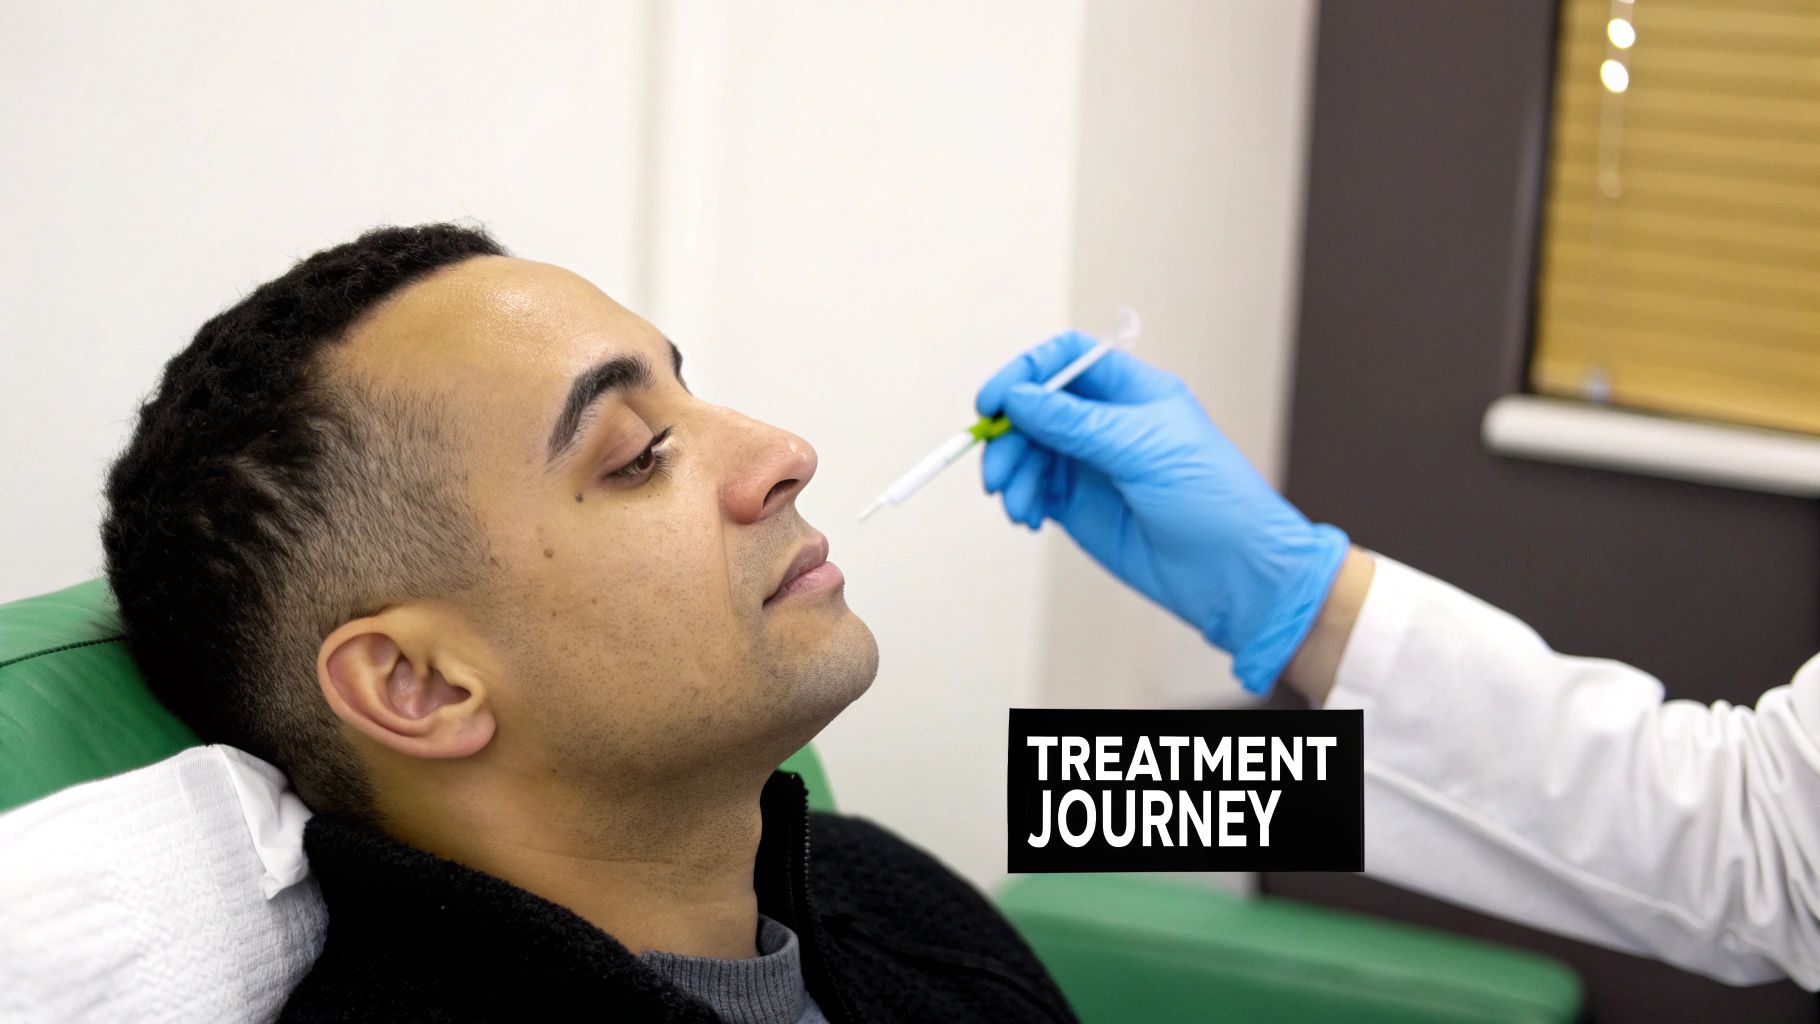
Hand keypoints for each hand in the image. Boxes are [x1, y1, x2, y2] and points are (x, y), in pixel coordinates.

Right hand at [976, 332, 1349, 693]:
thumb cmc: (1213, 500)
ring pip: (1028, 452)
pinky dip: (1022, 500)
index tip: (993, 401)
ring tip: (1019, 507)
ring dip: (1012, 475)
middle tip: (996, 472)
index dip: (1026, 372)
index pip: (1066, 360)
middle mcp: (1107, 423)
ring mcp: (1091, 464)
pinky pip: (1034, 490)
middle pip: (1035, 408)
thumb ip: (1076, 423)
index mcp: (1132, 392)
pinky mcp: (1080, 506)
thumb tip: (1019, 397)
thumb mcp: (1143, 450)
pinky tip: (1029, 519)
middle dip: (1009, 437)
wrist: (1235, 573)